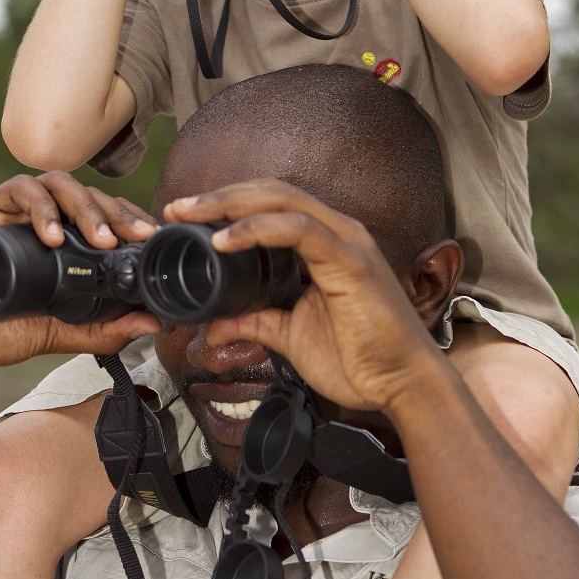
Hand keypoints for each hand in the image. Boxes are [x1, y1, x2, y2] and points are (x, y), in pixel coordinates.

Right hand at [0, 172, 160, 379]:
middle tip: (134, 239)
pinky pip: (19, 190)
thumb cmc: (1, 332)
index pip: (106, 213)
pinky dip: (40, 208)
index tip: (153, 240)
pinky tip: (53, 237)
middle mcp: (44, 219)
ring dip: (85, 206)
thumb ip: (107, 330)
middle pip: (89, 194)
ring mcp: (15, 210)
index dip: (132, 219)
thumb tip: (156, 324)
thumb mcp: (64, 333)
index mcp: (66, 240)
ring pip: (59, 183)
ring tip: (100, 241)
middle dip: (116, 213)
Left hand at [164, 179, 445, 415]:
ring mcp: (347, 241)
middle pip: (271, 192)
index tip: (185, 217)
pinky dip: (258, 229)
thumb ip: (256, 322)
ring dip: (230, 204)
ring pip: (282, 200)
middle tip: (177, 208)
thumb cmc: (360, 360)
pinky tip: (225, 240)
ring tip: (191, 214)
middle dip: (220, 196)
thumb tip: (215, 326)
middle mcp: (338, 231)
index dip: (228, 204)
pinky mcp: (351, 261)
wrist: (402, 387)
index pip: (272, 204)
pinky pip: (299, 230)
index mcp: (326, 242)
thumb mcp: (291, 336)